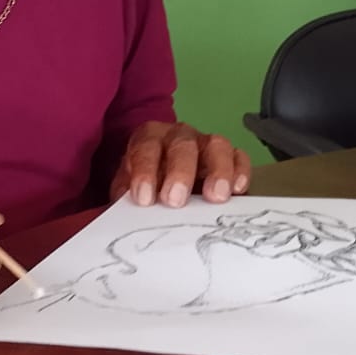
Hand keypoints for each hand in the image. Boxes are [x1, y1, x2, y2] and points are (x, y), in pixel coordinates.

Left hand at [110, 121, 250, 207]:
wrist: (163, 178)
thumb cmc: (145, 186)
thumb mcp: (128, 191)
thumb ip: (123, 200)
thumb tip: (115, 218)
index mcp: (148, 139)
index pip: (145, 149)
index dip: (145, 171)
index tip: (145, 198)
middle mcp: (179, 136)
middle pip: (182, 145)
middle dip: (179, 172)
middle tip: (175, 200)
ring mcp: (206, 144)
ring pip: (216, 145)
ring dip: (217, 170)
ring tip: (215, 196)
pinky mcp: (229, 157)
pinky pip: (239, 157)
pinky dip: (240, 170)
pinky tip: (238, 189)